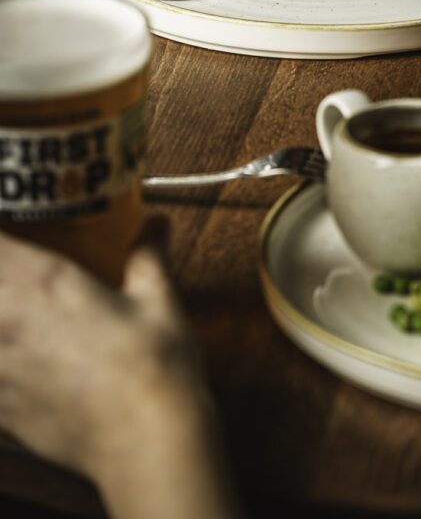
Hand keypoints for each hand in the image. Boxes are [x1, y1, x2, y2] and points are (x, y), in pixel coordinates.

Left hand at [0, 227, 242, 518]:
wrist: (148, 442)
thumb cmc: (154, 368)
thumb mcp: (157, 298)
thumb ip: (147, 253)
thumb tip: (155, 223)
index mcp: (44, 281)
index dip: (5, 237)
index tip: (16, 234)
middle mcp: (7, 319)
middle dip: (3, 272)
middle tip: (18, 272)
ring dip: (1, 317)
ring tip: (18, 319)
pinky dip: (1, 360)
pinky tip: (20, 359)